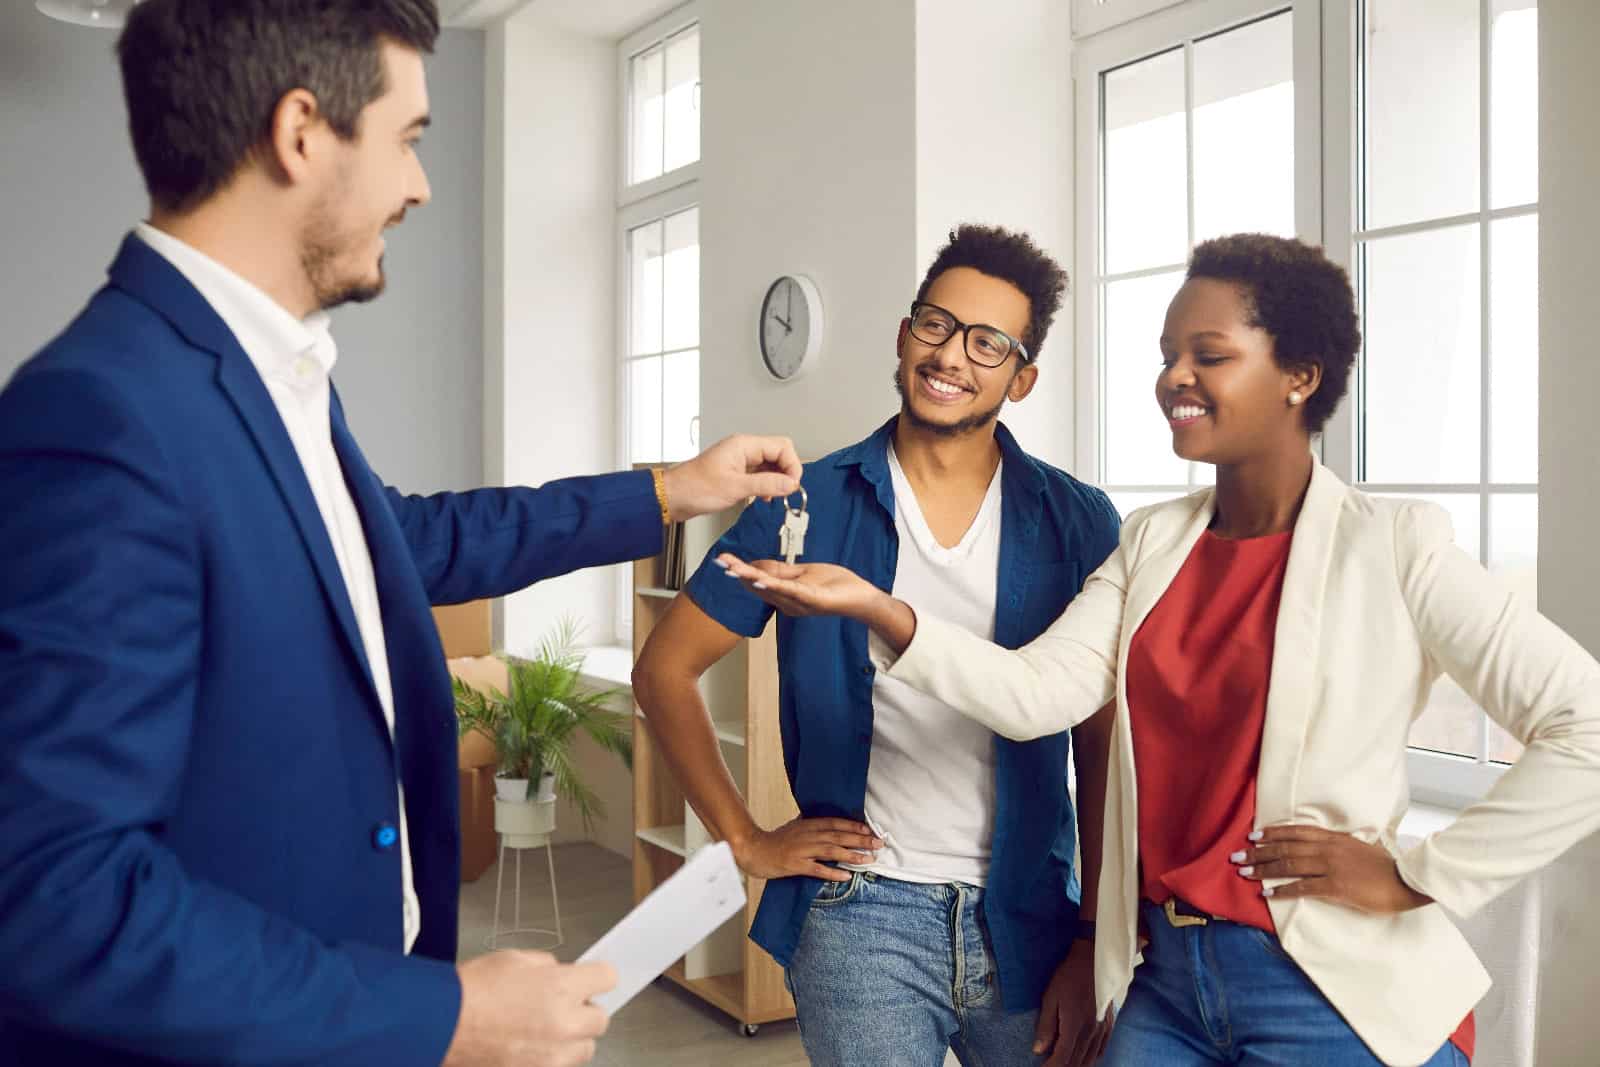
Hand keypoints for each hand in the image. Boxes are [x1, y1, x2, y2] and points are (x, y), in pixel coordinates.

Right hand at [443, 950, 614, 1066]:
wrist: (439, 1025)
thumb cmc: (470, 990)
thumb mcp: (514, 959)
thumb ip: (547, 967)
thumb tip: (561, 974)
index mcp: (562, 987)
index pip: (608, 978)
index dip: (597, 978)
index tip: (590, 980)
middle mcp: (564, 1023)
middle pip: (601, 1020)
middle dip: (584, 1012)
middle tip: (561, 1007)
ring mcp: (553, 1056)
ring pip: (585, 1050)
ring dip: (571, 1040)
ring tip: (542, 1032)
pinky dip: (550, 1059)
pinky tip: (528, 1048)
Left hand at [661, 434, 801, 520]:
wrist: (674, 497)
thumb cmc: (694, 488)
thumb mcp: (736, 487)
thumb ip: (767, 484)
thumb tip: (790, 483)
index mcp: (744, 445)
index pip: (782, 447)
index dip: (791, 466)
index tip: (792, 484)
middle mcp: (743, 449)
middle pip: (778, 454)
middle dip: (786, 472)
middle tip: (786, 491)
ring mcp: (740, 461)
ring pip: (770, 465)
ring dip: (776, 480)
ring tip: (775, 496)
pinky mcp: (736, 473)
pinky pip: (760, 474)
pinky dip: (766, 485)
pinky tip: (764, 496)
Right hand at [714, 556, 887, 623]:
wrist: (861, 597)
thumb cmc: (835, 584)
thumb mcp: (803, 572)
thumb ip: (780, 570)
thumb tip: (756, 565)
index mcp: (784, 595)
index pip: (758, 581)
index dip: (741, 570)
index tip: (723, 560)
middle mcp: (787, 603)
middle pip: (759, 586)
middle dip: (740, 573)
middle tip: (722, 563)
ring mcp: (799, 603)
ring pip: (771, 588)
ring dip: (752, 578)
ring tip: (735, 569)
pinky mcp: (813, 600)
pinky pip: (791, 591)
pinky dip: (775, 586)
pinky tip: (761, 580)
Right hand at [728, 817, 882, 881]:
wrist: (752, 849)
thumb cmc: (775, 841)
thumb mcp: (794, 827)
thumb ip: (810, 825)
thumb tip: (827, 823)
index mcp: (808, 825)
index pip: (836, 823)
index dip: (854, 827)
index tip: (871, 831)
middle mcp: (808, 835)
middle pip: (838, 836)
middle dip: (860, 840)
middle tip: (879, 844)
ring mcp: (801, 850)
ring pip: (831, 851)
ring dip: (851, 855)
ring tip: (868, 860)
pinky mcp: (795, 865)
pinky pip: (816, 869)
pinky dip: (832, 872)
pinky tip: (846, 876)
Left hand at [1034, 939, 1113, 1066]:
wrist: (1095, 960)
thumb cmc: (1069, 976)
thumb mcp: (1051, 997)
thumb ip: (1046, 1026)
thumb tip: (1038, 1050)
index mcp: (1074, 1027)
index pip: (1062, 1058)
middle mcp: (1091, 1032)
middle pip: (1076, 1062)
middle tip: (1050, 1066)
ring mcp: (1102, 1030)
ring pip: (1090, 1059)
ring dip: (1077, 1065)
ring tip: (1063, 1065)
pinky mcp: (1109, 1024)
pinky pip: (1101, 1050)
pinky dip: (1091, 1058)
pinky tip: (1084, 1058)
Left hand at [1231, 825, 1432, 913]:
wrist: (1407, 880)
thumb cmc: (1386, 868)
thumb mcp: (1359, 849)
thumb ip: (1338, 847)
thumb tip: (1320, 850)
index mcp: (1335, 838)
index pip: (1296, 831)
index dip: (1273, 833)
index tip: (1253, 836)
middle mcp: (1329, 848)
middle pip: (1286, 848)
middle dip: (1258, 852)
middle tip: (1236, 856)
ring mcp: (1332, 866)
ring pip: (1289, 865)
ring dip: (1263, 869)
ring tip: (1244, 873)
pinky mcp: (1336, 886)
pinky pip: (1302, 887)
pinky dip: (1282, 889)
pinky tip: (1267, 893)